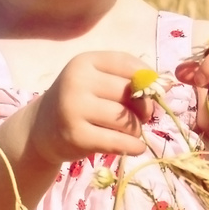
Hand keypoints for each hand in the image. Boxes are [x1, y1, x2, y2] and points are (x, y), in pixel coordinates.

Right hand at [28, 51, 151, 166]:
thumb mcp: (97, 80)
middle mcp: (77, 81)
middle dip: (143, 108)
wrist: (42, 129)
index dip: (147, 81)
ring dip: (137, 130)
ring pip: (126, 119)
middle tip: (140, 118)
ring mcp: (74, 108)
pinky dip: (134, 146)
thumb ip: (128, 78)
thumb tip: (165, 86)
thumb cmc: (79, 101)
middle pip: (130, 93)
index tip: (148, 94)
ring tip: (129, 133)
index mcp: (85, 62)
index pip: (129, 65)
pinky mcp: (76, 136)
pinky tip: (135, 147)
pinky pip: (118, 142)